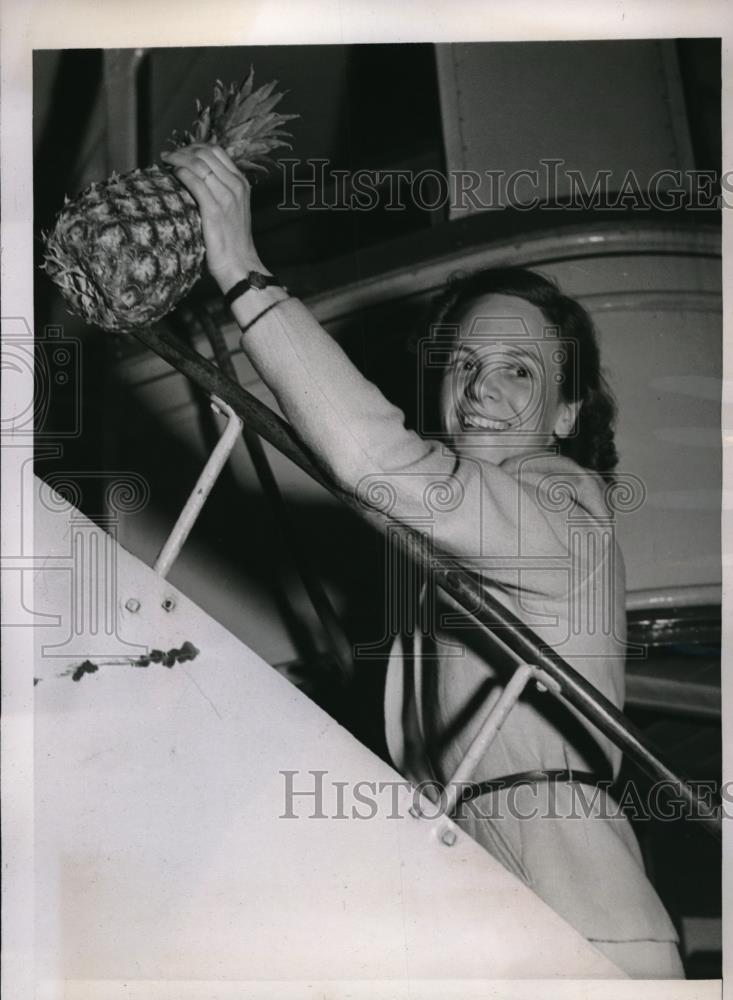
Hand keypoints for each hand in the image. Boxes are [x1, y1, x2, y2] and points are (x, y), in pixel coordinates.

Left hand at [161, 144, 264, 291]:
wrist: (240, 265)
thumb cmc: (232, 241)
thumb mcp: (233, 209)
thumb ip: (221, 191)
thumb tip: (198, 178)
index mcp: (241, 184)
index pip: (217, 152)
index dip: (195, 147)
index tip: (181, 151)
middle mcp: (236, 186)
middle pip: (206, 154)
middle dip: (184, 150)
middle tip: (169, 155)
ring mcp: (226, 197)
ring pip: (199, 164)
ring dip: (179, 159)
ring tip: (166, 161)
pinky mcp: (214, 210)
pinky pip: (195, 183)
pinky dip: (182, 174)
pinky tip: (173, 174)